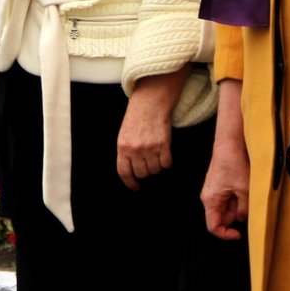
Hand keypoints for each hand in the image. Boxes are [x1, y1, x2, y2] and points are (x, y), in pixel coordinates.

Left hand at [116, 67, 186, 190]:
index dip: (130, 183)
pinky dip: (167, 162)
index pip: (124, 172)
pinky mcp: (163, 144)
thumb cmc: (136, 120)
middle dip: (146, 171)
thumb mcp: (124, 136)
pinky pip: (166, 163)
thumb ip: (126, 153)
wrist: (150, 103)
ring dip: (157, 166)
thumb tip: (132, 172)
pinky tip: (165, 154)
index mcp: (122, 147)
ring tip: (156, 154)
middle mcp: (135, 149)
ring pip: (155, 170)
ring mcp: (149, 147)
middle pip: (142, 173)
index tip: (136, 187)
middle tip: (148, 162)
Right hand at [200, 122, 249, 239]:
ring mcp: (212, 190)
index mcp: (210, 200)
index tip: (239, 233)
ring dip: (237, 205)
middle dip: (235, 215)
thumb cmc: (234, 164)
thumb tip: (242, 219)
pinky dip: (236, 197)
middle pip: (221, 217)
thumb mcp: (244, 190)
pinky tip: (242, 186)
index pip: (214, 227)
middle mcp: (207, 197)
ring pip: (225, 207)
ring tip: (245, 190)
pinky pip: (226, 198)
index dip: (226, 234)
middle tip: (246, 202)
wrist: (229, 143)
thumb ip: (244, 209)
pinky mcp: (217, 184)